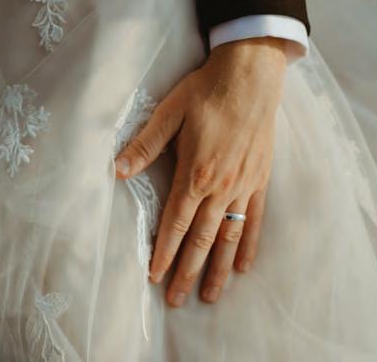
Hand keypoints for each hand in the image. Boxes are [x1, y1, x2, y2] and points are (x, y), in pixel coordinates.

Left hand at [114, 37, 287, 306]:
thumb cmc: (205, 91)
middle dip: (187, 272)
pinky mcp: (260, 180)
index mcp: (195, 172)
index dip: (164, 252)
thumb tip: (116, 169)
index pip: (176, 223)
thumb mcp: (168, 113)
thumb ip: (144, 145)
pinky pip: (254, 221)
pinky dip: (248, 246)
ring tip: (209, 296)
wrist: (250, 77)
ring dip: (217, 269)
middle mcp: (221, 187)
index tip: (154, 277)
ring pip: (229, 238)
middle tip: (176, 300)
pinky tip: (242, 266)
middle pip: (202, 240)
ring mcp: (244, 186)